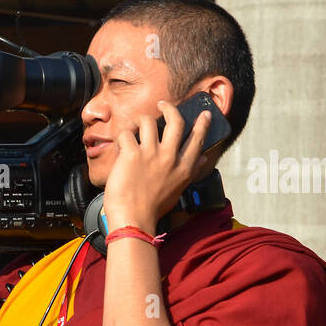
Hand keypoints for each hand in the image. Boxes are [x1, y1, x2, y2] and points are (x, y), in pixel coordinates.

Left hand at [102, 101, 209, 233]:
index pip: (197, 139)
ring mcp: (150, 154)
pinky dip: (122, 137)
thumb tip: (204, 157)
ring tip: (134, 127)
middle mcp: (170, 157)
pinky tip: (120, 146)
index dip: (202, 124)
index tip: (205, 114)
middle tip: (162, 105)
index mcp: (183, 168)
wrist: (134, 220)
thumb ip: (190, 170)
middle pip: (175, 121)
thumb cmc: (153, 209)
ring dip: (140, 121)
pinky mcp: (131, 154)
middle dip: (169, 108)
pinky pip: (126, 133)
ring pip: (147, 121)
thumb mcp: (179, 189)